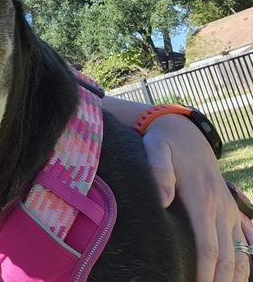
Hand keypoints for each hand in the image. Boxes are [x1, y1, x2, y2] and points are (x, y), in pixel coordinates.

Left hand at [144, 113, 248, 281]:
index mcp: (201, 198)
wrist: (184, 133)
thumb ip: (158, 172)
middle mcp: (220, 208)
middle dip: (218, 280)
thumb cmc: (165, 144)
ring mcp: (228, 210)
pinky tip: (236, 278)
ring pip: (239, 253)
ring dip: (234, 277)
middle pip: (226, 256)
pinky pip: (243, 242)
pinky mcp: (229, 211)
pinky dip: (244, 263)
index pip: (207, 245)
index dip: (204, 271)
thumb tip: (162, 199)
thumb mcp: (155, 149)